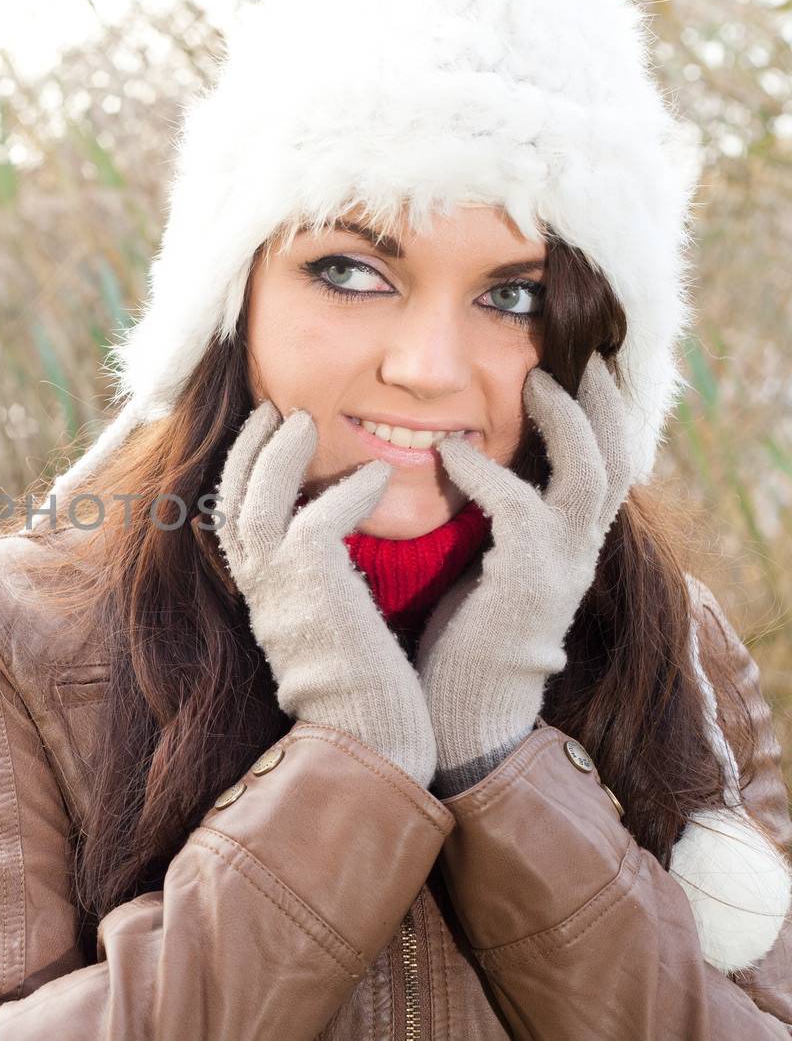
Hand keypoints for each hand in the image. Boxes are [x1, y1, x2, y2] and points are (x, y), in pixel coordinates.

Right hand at [215, 400, 436, 786]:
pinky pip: (317, 517)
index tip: (264, 437)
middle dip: (248, 447)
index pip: (233, 520)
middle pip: (230, 497)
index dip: (243, 473)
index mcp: (263, 595)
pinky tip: (379, 475)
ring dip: (278, 453)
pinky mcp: (310, 585)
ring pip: (256, 498)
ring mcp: (277, 586)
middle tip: (272, 408)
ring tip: (303, 418)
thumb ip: (319, 589)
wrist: (365, 740)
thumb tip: (332, 559)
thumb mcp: (327, 628)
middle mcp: (259, 587)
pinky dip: (347, 490)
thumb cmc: (362, 693)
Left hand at [417, 353, 633, 796]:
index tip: (577, 361)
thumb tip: (463, 462)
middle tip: (580, 349)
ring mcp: (561, 567)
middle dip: (605, 398)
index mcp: (569, 545)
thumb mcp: (486, 567)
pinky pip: (519, 506)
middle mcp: (579, 552)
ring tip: (535, 374)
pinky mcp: (527, 583)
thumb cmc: (457, 643)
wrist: (458, 719)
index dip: (600, 412)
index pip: (605, 464)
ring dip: (567, 418)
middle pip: (619, 455)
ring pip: (593, 471)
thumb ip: (493, 521)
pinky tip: (449, 450)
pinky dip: (486, 470)